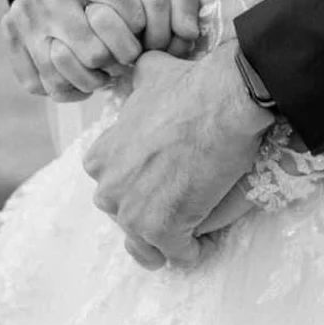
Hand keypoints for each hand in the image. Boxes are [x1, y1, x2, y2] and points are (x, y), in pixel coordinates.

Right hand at [2, 0, 199, 101]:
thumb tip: (189, 33)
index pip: (129, 14)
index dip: (143, 28)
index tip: (141, 24)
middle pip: (96, 53)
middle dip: (119, 60)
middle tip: (126, 54)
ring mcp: (25, 10)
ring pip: (63, 72)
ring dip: (92, 79)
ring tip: (106, 67)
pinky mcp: (10, 30)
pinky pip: (39, 82)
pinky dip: (64, 88)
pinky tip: (80, 74)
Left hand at [82, 45, 273, 267]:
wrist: (223, 101)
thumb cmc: (191, 87)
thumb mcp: (151, 74)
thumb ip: (139, 79)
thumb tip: (143, 69)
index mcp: (100, 158)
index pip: (114, 186)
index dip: (139, 185)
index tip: (161, 182)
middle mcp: (108, 188)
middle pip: (128, 216)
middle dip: (151, 213)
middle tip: (180, 203)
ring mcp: (132, 212)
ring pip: (148, 242)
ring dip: (167, 240)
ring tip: (188, 234)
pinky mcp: (162, 229)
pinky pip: (178, 254)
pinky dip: (192, 252)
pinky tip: (204, 243)